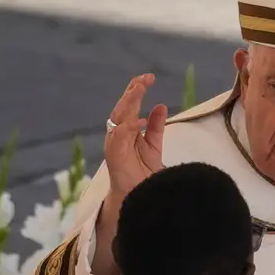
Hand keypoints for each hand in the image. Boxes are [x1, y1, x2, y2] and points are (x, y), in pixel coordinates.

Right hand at [104, 74, 168, 197]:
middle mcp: (117, 134)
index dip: (136, 90)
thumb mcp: (153, 145)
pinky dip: (129, 126)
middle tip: (144, 79)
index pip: (129, 105)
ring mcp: (114, 143)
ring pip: (119, 117)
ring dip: (129, 102)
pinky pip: (120, 135)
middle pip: (122, 107)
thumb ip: (155, 126)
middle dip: (132, 92)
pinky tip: (139, 119)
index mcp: (126, 130)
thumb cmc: (143, 174)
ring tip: (139, 89)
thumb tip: (160, 105)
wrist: (140, 196)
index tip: (149, 78)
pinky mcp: (114, 154)